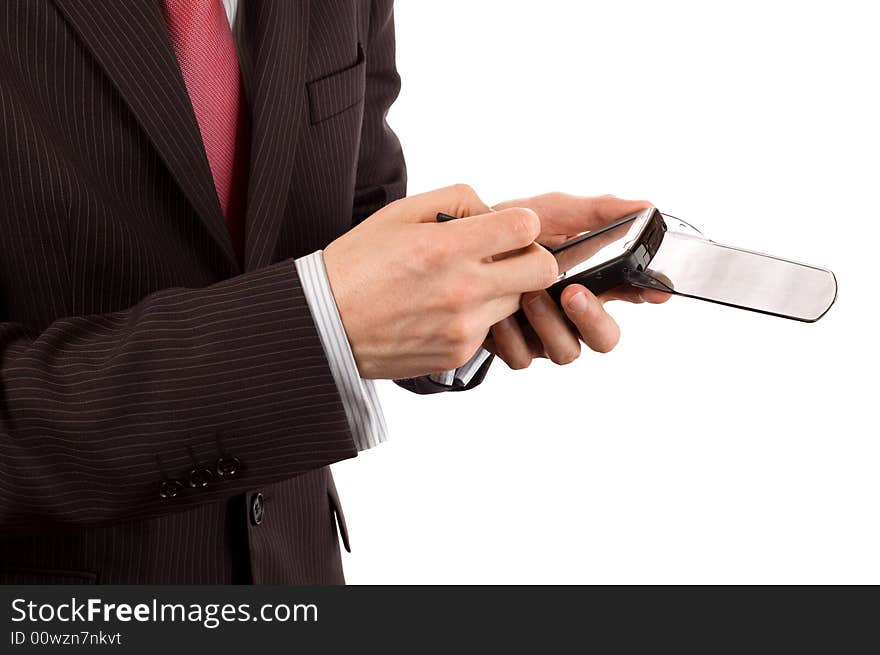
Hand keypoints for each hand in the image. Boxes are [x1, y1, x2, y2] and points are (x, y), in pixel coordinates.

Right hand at [324, 185, 558, 378]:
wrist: (324, 323)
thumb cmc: (359, 262)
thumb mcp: (401, 212)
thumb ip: (457, 200)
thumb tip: (495, 212)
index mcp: (446, 247)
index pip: (526, 227)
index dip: (523, 224)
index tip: (507, 228)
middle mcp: (462, 289)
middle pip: (542, 270)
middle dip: (532, 257)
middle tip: (506, 257)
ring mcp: (463, 326)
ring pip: (519, 301)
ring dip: (504, 289)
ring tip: (465, 284)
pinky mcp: (459, 352)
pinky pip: (491, 329)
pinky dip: (478, 317)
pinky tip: (445, 310)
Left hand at [485, 193, 670, 368]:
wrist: (457, 249)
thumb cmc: (510, 231)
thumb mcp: (552, 212)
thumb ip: (596, 212)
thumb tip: (645, 207)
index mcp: (592, 280)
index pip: (633, 293)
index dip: (648, 294)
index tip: (653, 291)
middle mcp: (572, 313)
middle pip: (605, 338)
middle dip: (593, 319)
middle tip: (573, 293)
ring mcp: (545, 333)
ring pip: (566, 351)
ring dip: (549, 324)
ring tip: (528, 294)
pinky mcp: (514, 348)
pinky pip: (523, 358)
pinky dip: (511, 336)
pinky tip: (498, 314)